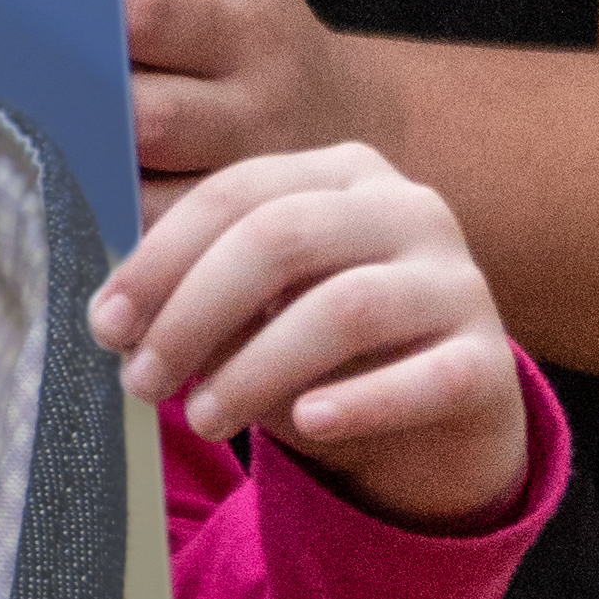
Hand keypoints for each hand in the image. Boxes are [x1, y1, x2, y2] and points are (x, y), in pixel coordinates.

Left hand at [85, 0, 367, 180]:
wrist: (339, 124)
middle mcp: (240, 28)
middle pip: (150, 11)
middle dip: (76, 10)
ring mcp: (241, 119)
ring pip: (154, 115)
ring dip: (77, 110)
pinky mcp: (228, 196)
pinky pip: (161, 202)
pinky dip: (107, 204)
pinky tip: (39, 194)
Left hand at [89, 143, 535, 531]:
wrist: (445, 415)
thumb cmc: (328, 349)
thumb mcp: (264, 306)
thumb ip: (204, 291)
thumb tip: (115, 313)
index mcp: (340, 174)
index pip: (237, 194)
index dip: (162, 258)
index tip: (106, 323)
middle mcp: (407, 209)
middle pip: (282, 239)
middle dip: (195, 312)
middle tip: (141, 380)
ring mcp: (458, 281)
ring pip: (343, 309)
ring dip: (256, 368)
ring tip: (201, 419)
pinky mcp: (492, 360)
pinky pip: (426, 378)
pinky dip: (359, 402)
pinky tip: (306, 424)